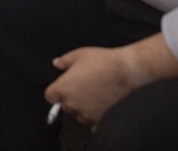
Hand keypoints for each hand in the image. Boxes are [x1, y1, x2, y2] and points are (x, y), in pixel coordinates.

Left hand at [45, 35, 177, 126]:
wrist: (127, 72)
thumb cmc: (103, 61)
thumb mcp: (80, 55)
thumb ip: (65, 60)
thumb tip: (57, 63)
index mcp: (64, 88)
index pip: (50, 96)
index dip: (56, 91)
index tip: (63, 87)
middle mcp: (73, 104)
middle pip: (65, 106)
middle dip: (71, 99)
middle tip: (83, 88)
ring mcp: (87, 114)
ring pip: (80, 115)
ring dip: (84, 108)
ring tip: (96, 95)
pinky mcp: (101, 120)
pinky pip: (94, 123)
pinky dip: (97, 117)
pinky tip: (103, 106)